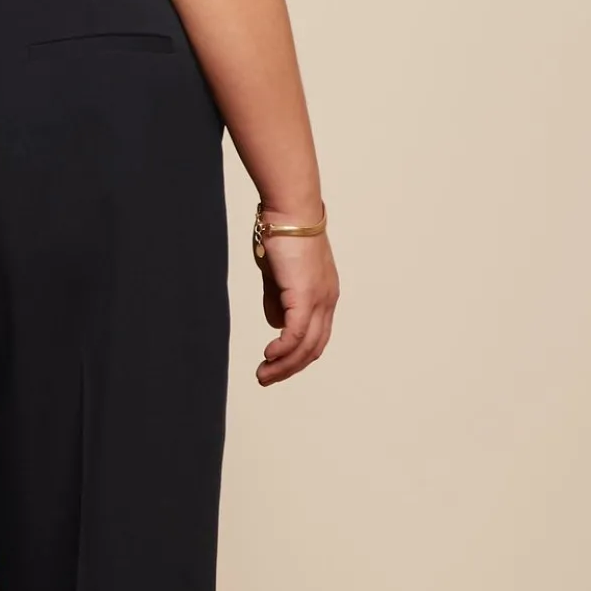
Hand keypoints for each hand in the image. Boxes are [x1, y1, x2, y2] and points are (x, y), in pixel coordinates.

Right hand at [256, 222, 338, 387]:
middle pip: (313, 348)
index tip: (277, 366)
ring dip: (283, 365)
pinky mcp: (305, 295)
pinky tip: (269, 356)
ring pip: (306, 346)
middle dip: (289, 368)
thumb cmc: (281, 235)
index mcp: (324, 295)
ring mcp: (319, 299)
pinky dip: (283, 349)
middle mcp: (327, 300)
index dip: (297, 356)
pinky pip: (296, 333)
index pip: (316, 337)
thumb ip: (277, 300)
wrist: (289, 211)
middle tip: (266, 379)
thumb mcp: (278, 274)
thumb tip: (276, 324)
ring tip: (263, 375)